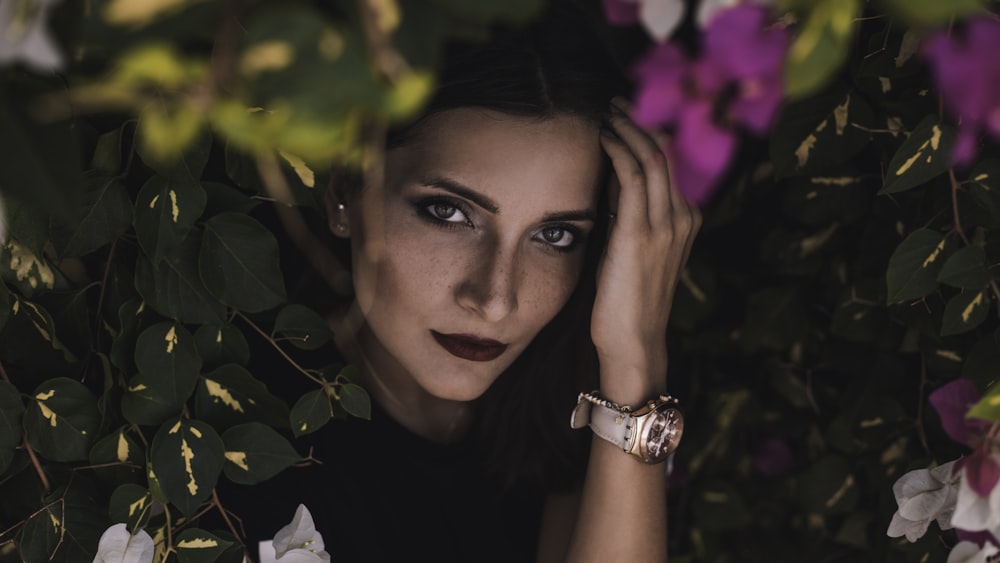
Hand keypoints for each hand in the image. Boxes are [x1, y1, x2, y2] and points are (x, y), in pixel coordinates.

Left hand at [590, 98, 700, 402]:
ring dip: (628, 130)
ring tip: (607, 111)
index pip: (665, 166)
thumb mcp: (630, 252)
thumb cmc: (625, 304)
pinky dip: (619, 150)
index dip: (644, 138)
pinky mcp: (641, 234)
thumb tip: (608, 184)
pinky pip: (633, 177)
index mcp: (683, 222)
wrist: (633, 344)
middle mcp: (681, 218)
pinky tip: (602, 136)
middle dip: (637, 124)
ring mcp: (666, 226)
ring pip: (650, 158)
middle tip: (614, 103)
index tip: (621, 118)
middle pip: (662, 154)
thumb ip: (627, 218)